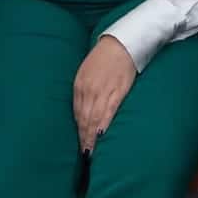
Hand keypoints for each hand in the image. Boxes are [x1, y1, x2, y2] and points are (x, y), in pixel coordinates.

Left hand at [73, 35, 137, 152]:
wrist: (121, 43)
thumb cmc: (104, 57)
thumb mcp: (86, 72)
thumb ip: (84, 91)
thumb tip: (83, 111)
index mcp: (79, 85)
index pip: (76, 113)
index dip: (78, 130)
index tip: (79, 143)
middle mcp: (88, 90)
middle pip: (83, 119)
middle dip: (83, 138)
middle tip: (84, 154)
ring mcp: (103, 91)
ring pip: (94, 118)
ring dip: (91, 136)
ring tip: (91, 151)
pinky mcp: (118, 91)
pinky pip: (108, 111)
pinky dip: (103, 125)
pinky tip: (100, 136)